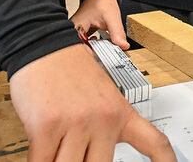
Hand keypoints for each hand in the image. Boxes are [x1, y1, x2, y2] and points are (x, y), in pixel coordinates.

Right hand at [9, 44, 172, 161]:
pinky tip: (39, 152)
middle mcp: (104, 119)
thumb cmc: (67, 70)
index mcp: (120, 112)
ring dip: (57, 159)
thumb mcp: (100, 96)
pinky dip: (38, 161)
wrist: (41, 43)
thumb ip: (104, 127)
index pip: (153, 142)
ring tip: (53, 143)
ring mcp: (76, 123)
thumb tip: (93, 154)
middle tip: (73, 149)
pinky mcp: (46, 126)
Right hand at [71, 0, 129, 51]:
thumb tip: (123, 45)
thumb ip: (117, 33)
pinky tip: (104, 44)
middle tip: (107, 54)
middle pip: (81, 49)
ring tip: (106, 49)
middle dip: (95, 53)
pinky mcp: (83, 32)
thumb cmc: (101, 0)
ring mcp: (78, 31)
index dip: (91, 54)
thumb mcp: (112, 18)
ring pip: (85, 47)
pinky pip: (88, 43)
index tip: (103, 57)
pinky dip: (97, 45)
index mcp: (76, 26)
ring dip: (96, 49)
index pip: (80, 47)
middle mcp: (74, 30)